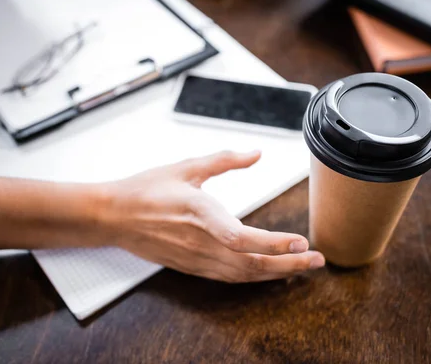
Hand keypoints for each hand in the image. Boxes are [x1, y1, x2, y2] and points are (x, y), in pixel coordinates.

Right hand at [98, 151, 324, 282]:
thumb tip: (256, 153)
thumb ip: (224, 160)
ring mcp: (195, 258)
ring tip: (302, 268)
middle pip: (251, 263)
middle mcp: (200, 242)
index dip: (275, 244)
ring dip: (275, 273)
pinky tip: (268, 273)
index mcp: (200, 214)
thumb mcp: (186, 166)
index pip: (243, 238)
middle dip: (289, 264)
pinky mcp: (191, 267)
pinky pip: (228, 278)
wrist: (114, 216)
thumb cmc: (146, 189)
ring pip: (242, 275)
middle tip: (317, 260)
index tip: (302, 242)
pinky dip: (253, 278)